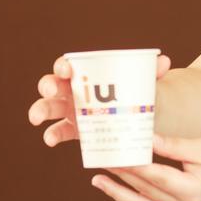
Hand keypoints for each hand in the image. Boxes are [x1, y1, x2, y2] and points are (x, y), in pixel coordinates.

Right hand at [27, 53, 171, 146]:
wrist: (136, 116)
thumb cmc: (134, 93)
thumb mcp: (142, 83)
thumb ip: (151, 73)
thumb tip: (164, 61)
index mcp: (85, 74)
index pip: (68, 66)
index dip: (63, 66)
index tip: (65, 69)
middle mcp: (73, 90)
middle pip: (52, 85)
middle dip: (47, 86)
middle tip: (50, 91)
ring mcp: (70, 110)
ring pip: (49, 108)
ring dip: (40, 110)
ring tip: (36, 118)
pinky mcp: (73, 130)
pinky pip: (58, 131)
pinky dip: (51, 134)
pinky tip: (49, 140)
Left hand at [92, 134, 200, 200]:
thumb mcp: (199, 147)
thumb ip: (171, 146)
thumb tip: (146, 138)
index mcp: (189, 188)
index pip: (153, 176)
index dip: (131, 166)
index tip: (112, 155)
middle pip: (143, 189)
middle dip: (119, 174)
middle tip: (99, 160)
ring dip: (118, 194)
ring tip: (98, 181)